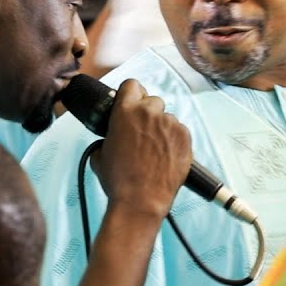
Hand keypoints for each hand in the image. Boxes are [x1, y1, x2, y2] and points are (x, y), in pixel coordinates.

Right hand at [90, 79, 191, 218]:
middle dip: (148, 113)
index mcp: (125, 111)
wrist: (141, 201)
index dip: (131, 94)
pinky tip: (165, 156)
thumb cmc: (119, 180)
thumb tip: (110, 138)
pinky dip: (174, 140)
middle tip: (143, 132)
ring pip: (167, 117)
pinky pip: (180, 131)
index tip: (133, 103)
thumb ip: (106, 137)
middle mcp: (149, 113)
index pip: (132, 84)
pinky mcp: (185, 137)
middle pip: (152, 100)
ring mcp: (170, 124)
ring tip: (154, 150)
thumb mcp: (100, 154)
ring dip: (161, 128)